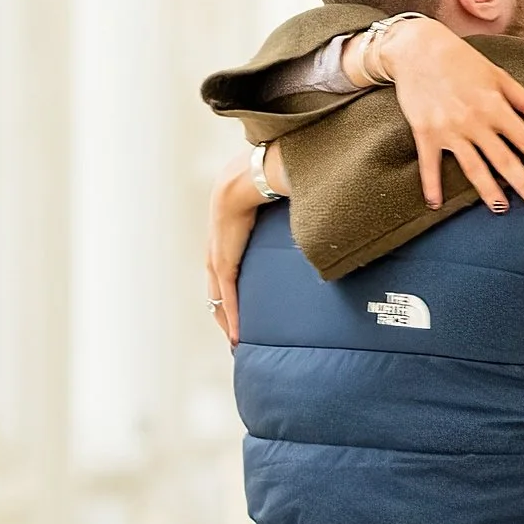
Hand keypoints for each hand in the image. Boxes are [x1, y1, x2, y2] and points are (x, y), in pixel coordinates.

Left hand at [205, 157, 266, 344]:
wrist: (245, 179)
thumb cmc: (257, 185)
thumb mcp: (265, 209)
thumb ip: (280, 217)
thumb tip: (307, 208)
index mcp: (224, 239)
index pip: (222, 274)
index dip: (229, 293)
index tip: (239, 308)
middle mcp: (216, 253)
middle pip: (216, 293)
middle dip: (225, 316)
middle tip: (237, 335)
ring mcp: (218, 260)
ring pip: (219, 301)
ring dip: (227, 323)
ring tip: (237, 343)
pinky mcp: (224, 265)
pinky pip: (228, 299)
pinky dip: (233, 319)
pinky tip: (237, 338)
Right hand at [361, 15, 523, 212]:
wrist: (417, 48)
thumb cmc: (460, 60)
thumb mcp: (497, 74)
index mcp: (494, 106)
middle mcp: (474, 121)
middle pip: (503, 159)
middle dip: (523, 183)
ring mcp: (449, 130)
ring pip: (473, 167)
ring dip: (488, 191)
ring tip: (501, 209)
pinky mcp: (425, 133)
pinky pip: (430, 164)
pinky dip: (431, 185)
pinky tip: (436, 205)